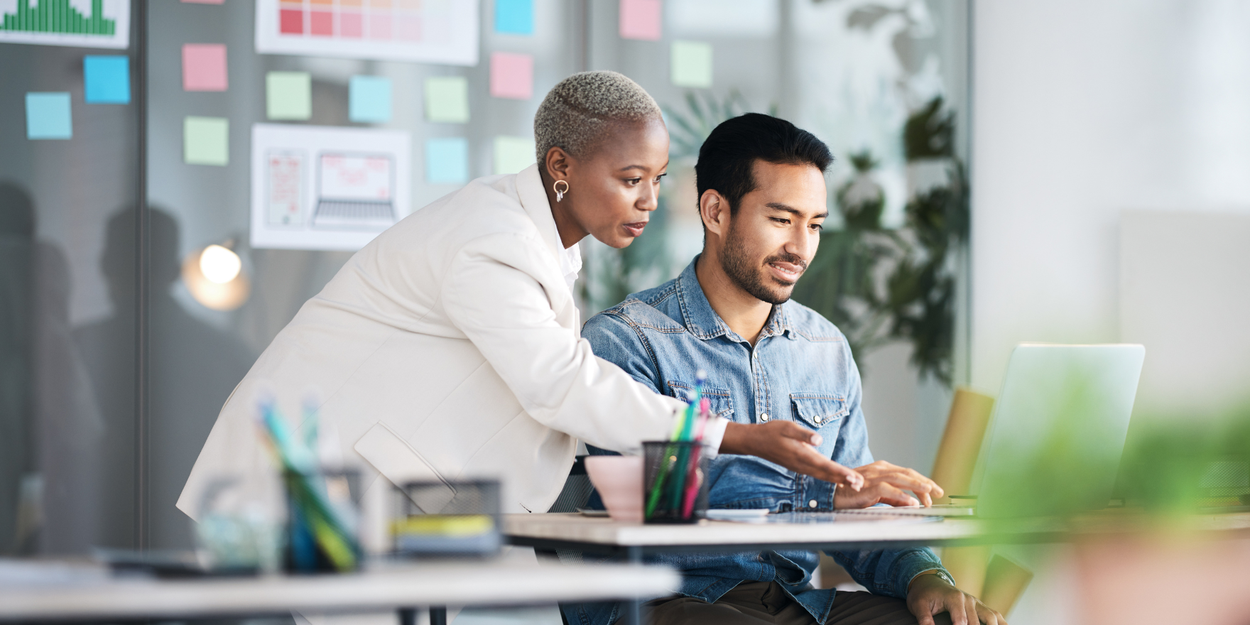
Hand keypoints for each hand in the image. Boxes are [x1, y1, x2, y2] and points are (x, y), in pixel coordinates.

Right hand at [720, 421, 863, 489]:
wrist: (755, 441)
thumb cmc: (771, 431)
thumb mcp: (787, 427)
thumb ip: (803, 434)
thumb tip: (818, 440)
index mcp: (801, 455)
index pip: (825, 465)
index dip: (840, 472)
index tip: (853, 477)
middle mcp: (802, 464)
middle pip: (826, 474)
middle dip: (844, 479)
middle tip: (860, 485)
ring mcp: (800, 467)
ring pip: (822, 476)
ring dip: (838, 480)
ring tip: (854, 484)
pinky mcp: (799, 466)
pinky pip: (817, 474)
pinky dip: (829, 477)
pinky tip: (837, 479)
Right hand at [833, 460, 943, 507]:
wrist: (829, 494)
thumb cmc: (850, 493)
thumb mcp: (876, 494)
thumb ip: (892, 497)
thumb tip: (911, 502)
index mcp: (882, 469)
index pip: (907, 473)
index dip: (922, 481)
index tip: (934, 492)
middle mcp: (879, 469)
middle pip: (908, 473)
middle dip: (925, 482)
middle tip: (939, 492)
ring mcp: (873, 477)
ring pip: (900, 478)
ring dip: (917, 485)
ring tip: (931, 492)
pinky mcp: (867, 487)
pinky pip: (888, 490)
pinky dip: (901, 496)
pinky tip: (912, 503)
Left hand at [907, 572, 1005, 624]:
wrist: (929, 582)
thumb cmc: (924, 594)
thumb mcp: (918, 605)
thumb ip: (924, 618)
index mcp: (954, 598)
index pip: (961, 620)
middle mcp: (969, 600)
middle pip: (977, 622)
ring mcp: (976, 603)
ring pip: (992, 617)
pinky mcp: (980, 607)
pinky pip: (995, 615)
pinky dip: (1001, 623)